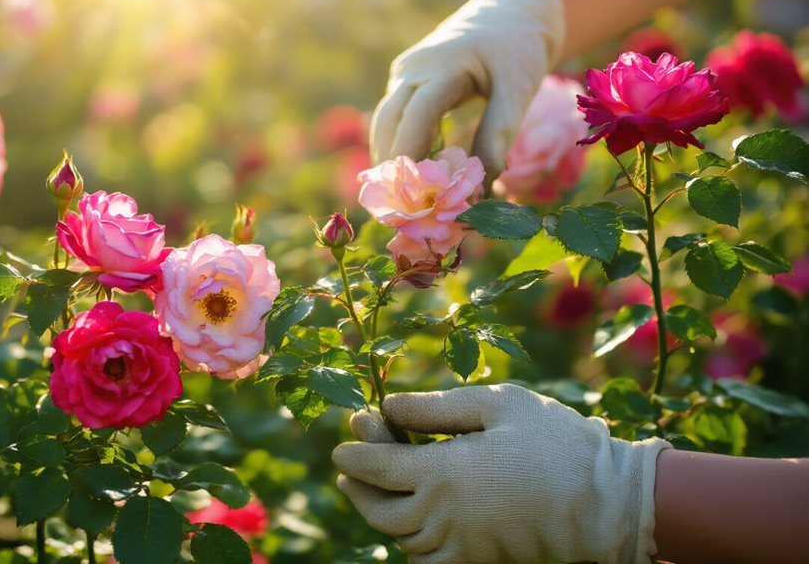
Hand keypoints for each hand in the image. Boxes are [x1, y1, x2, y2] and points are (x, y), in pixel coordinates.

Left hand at [333, 384, 670, 563]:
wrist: (612, 504)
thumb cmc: (558, 443)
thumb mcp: (498, 406)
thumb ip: (436, 408)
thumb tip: (388, 406)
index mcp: (444, 474)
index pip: (377, 468)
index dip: (354, 454)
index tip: (342, 443)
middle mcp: (444, 518)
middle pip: (379, 510)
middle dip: (357, 486)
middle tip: (349, 467)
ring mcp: (462, 546)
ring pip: (401, 540)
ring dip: (380, 513)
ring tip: (373, 490)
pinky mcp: (480, 563)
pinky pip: (429, 562)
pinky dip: (411, 544)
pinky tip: (413, 522)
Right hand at [369, 0, 564, 182]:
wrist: (510, 15)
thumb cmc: (517, 52)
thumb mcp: (518, 90)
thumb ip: (499, 134)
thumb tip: (480, 187)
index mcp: (444, 65)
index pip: (416, 114)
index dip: (410, 153)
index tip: (413, 193)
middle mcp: (415, 67)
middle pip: (389, 120)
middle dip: (392, 165)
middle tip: (401, 207)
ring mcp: (405, 72)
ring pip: (384, 121)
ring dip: (390, 158)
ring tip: (403, 199)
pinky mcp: (404, 80)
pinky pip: (393, 117)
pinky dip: (399, 146)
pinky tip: (411, 176)